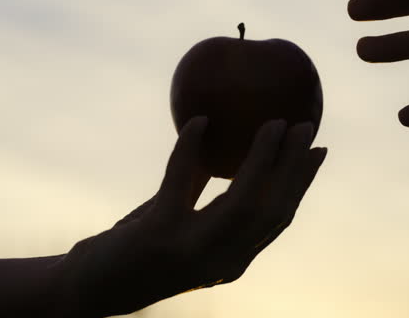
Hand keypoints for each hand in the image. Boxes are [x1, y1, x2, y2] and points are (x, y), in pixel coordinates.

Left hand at [51, 117, 326, 316]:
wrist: (89, 288)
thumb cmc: (134, 249)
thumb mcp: (176, 218)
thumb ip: (198, 190)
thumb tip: (217, 135)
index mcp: (231, 259)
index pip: (278, 218)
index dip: (302, 183)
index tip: (319, 149)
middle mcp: (221, 261)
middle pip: (273, 210)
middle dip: (295, 168)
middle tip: (306, 126)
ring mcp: (193, 251)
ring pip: (242, 201)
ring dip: (262, 159)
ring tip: (273, 123)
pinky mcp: (160, 236)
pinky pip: (182, 181)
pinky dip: (192, 148)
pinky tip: (199, 121)